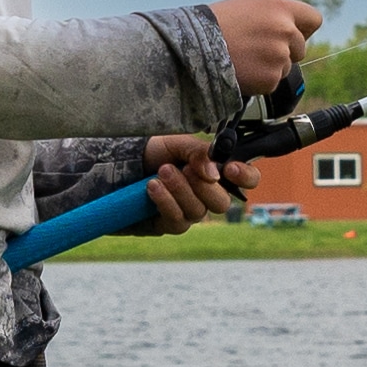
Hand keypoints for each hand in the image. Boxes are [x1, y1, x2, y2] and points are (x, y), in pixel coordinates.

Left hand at [140, 134, 254, 233]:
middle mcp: (207, 195)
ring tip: (161, 172)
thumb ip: (198, 151)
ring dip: (180, 190)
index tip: (230, 168)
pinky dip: (165, 201)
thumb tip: (214, 171)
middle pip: (223, 203)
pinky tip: (152, 187)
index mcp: (216, 172)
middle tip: (185, 168)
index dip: (246, 176)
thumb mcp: (177, 142)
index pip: (247, 179)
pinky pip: (177, 220)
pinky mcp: (170, 225)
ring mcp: (189, 212)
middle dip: (203, 186)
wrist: (119, 163)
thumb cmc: (152, 152)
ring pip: (198, 212)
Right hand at [209, 0, 321, 93]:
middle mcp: (285, 30)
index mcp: (280, 8)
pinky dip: (260, 80)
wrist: (194, 47)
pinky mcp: (271, 78)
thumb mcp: (250, 6)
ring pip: (286, 66)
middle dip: (285, 50)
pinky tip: (243, 69)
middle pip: (300, 47)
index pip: (314, 19)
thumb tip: (295, 28)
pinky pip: (273, 81)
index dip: (303, 29)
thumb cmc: (218, 23)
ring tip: (245, 57)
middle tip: (256, 48)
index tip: (293, 34)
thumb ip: (277, 15)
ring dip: (271, 66)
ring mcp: (280, 56)